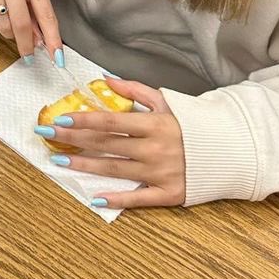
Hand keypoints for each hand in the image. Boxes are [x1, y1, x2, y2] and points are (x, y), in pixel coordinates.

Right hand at [0, 0, 61, 60]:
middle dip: (26, 45)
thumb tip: (40, 40)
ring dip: (9, 33)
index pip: (46, 14)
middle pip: (22, 24)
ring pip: (3, 26)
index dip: (52, 39)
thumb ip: (36, 9)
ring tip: (9, 24)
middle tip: (28, 55)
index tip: (57, 57)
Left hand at [45, 78, 185, 209]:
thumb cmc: (193, 123)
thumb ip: (134, 90)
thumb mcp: (166, 101)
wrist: (232, 151)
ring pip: (115, 170)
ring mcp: (161, 173)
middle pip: (106, 145)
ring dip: (84, 165)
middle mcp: (155, 148)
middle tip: (46, 136)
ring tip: (59, 160)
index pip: (110, 121)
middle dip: (73, 140)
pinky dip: (117, 199)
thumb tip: (104, 78)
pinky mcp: (170, 194)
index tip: (60, 119)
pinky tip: (95, 199)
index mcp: (154, 124)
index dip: (83, 120)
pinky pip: (139, 198)